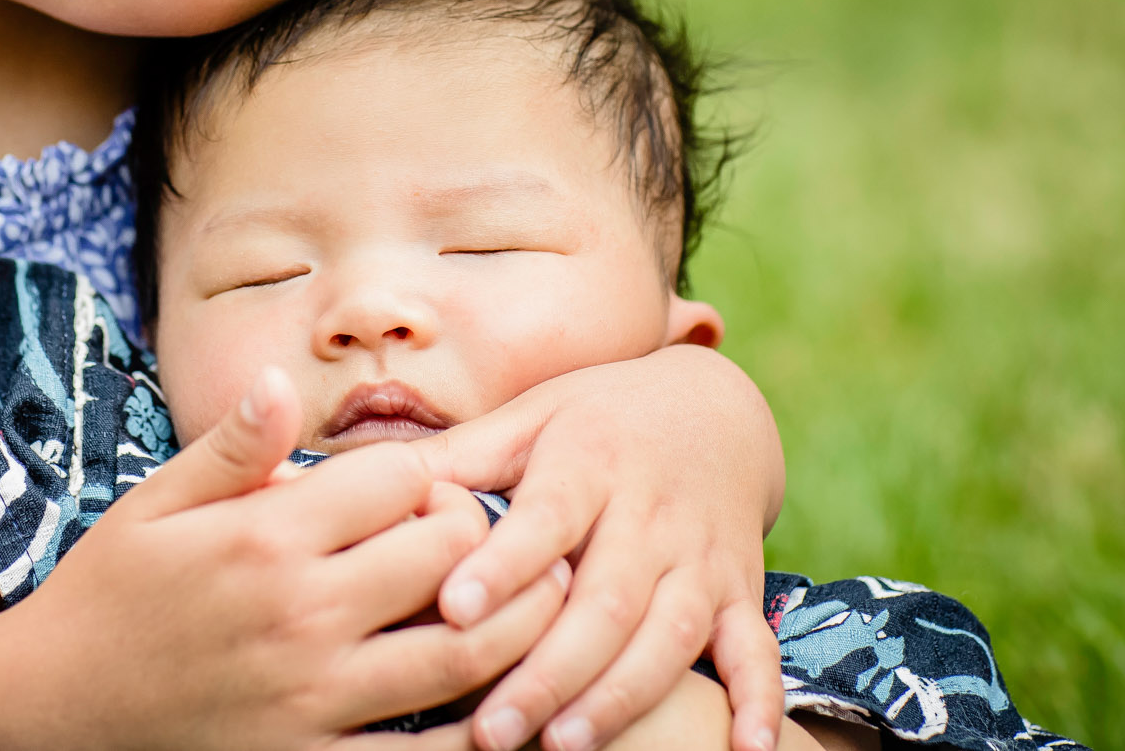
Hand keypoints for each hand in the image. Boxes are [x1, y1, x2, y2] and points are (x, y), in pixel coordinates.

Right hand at [0, 367, 572, 749]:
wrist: (51, 708)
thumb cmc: (105, 593)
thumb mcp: (152, 504)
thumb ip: (229, 447)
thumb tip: (283, 378)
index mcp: (265, 537)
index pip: (401, 481)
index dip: (428, 476)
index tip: (424, 489)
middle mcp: (300, 614)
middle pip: (449, 556)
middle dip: (481, 536)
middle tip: (486, 539)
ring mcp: (313, 698)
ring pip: (463, 655)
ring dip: (515, 625)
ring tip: (538, 604)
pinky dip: (477, 733)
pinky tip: (500, 706)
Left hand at [417, 345, 785, 750]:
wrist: (714, 408)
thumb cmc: (594, 418)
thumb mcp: (529, 416)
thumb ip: (459, 458)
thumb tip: (364, 480)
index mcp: (587, 460)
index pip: (543, 518)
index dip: (503, 566)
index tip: (453, 610)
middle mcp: (649, 511)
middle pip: (604, 597)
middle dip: (549, 667)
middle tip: (493, 728)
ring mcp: (701, 555)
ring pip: (669, 633)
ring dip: (622, 694)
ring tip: (565, 746)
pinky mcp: (741, 590)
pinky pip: (756, 650)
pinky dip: (759, 700)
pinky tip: (742, 750)